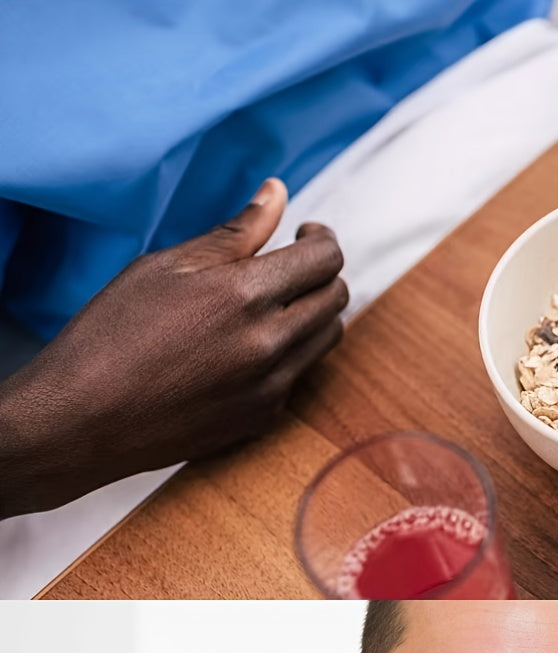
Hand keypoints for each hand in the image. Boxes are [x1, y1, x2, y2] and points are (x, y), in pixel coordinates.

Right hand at [0, 178, 347, 517]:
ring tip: (276, 302)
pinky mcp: (264, 418)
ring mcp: (272, 387)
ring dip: (314, 313)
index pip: (325, 260)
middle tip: (294, 265)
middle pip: (336, 299)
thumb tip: (276, 193)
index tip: (306, 234)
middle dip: (323, 274)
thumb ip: (234, 233)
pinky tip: (252, 346)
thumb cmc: (112, 334)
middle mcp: (270, 344)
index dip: (322, 240)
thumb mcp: (165, 267)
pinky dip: (292, 353)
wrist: (85, 420)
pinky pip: (300, 376)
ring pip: (327, 340)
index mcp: (245, 295)